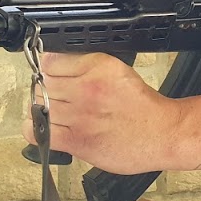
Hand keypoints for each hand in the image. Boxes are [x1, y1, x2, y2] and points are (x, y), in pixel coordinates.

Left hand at [22, 52, 179, 174]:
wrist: (163, 133)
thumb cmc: (143, 107)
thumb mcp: (117, 70)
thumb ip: (87, 67)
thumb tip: (57, 66)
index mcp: (97, 66)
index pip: (51, 61)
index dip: (50, 71)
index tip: (54, 77)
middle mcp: (87, 88)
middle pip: (43, 84)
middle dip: (47, 91)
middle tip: (61, 99)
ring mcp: (80, 115)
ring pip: (39, 106)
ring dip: (44, 110)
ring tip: (59, 115)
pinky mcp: (77, 139)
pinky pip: (38, 131)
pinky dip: (37, 129)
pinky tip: (48, 129)